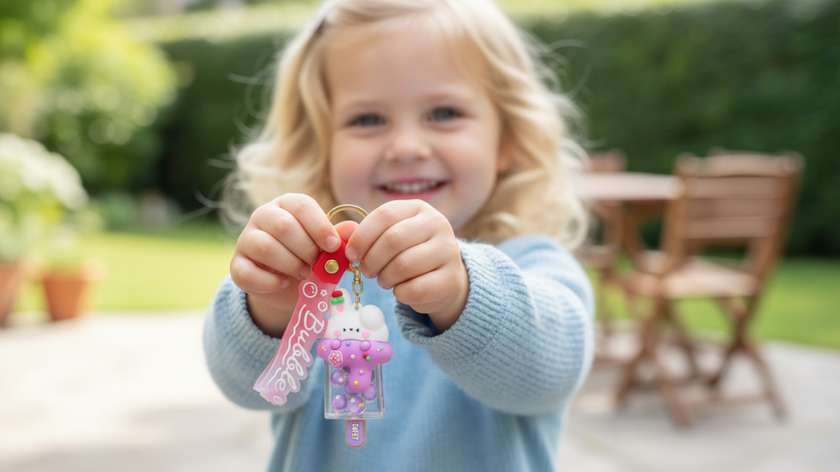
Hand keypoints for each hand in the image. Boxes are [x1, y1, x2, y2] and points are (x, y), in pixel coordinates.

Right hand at [230, 193, 354, 336]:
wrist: (287, 287)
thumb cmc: (310, 259)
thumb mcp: (327, 248)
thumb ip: (339, 238)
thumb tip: (352, 230)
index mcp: (288, 204)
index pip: (302, 205)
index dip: (319, 226)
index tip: (333, 246)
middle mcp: (263, 216)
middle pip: (283, 226)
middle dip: (306, 250)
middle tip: (317, 265)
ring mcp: (246, 239)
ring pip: (265, 246)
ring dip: (290, 264)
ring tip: (304, 274)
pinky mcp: (236, 265)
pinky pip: (247, 272)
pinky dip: (269, 281)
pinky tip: (283, 283)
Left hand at [345, 200, 467, 331]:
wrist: (444, 278)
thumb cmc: (407, 254)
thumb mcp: (387, 238)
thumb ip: (363, 235)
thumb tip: (340, 234)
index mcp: (418, 208)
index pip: (385, 215)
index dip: (362, 236)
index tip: (351, 255)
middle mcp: (437, 224)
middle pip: (393, 240)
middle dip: (372, 260)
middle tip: (366, 271)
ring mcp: (448, 251)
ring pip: (404, 265)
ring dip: (385, 278)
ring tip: (384, 280)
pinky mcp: (451, 279)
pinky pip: (415, 289)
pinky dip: (400, 293)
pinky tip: (401, 290)